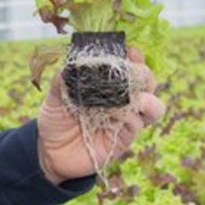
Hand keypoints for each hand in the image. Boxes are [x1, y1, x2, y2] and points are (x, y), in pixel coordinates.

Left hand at [36, 45, 166, 184]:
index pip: (129, 65)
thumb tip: (68, 66)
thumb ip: (61, 83)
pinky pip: (137, 126)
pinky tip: (116, 116)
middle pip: (148, 82)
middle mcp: (121, 99)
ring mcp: (125, 120)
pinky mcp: (123, 139)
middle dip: (144, 74)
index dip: (134, 56)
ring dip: (147, 99)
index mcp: (108, 84)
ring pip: (154, 106)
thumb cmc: (55, 120)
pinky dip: (131, 118)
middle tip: (133, 72)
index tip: (130, 50)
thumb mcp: (54, 99)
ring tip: (133, 98)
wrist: (50, 153)